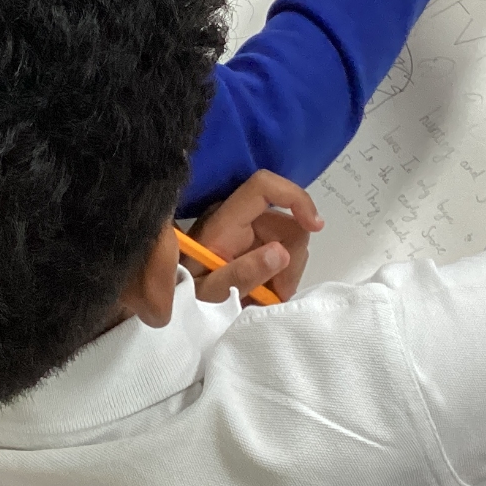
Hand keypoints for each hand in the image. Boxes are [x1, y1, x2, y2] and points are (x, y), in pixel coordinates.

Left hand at [184, 171, 322, 303]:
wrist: (170, 300)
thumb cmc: (185, 294)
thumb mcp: (209, 293)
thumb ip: (242, 275)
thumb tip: (282, 253)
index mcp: (225, 220)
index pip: (264, 186)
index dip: (295, 197)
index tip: (315, 226)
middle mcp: (239, 216)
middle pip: (287, 222)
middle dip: (293, 259)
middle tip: (279, 293)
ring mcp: (248, 229)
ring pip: (291, 240)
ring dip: (289, 272)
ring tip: (270, 297)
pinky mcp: (254, 242)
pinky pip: (284, 251)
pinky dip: (283, 275)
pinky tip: (268, 292)